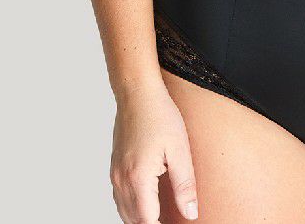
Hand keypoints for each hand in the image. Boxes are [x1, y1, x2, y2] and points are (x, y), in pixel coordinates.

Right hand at [110, 80, 198, 222]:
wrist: (137, 93)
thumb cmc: (159, 114)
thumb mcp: (180, 150)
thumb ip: (185, 185)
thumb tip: (190, 213)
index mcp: (138, 179)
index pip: (147, 221)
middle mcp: (122, 180)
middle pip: (133, 219)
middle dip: (150, 223)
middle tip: (170, 220)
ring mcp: (115, 174)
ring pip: (124, 211)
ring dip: (140, 218)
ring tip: (160, 217)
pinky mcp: (114, 167)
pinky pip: (119, 197)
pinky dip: (131, 207)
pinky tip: (146, 202)